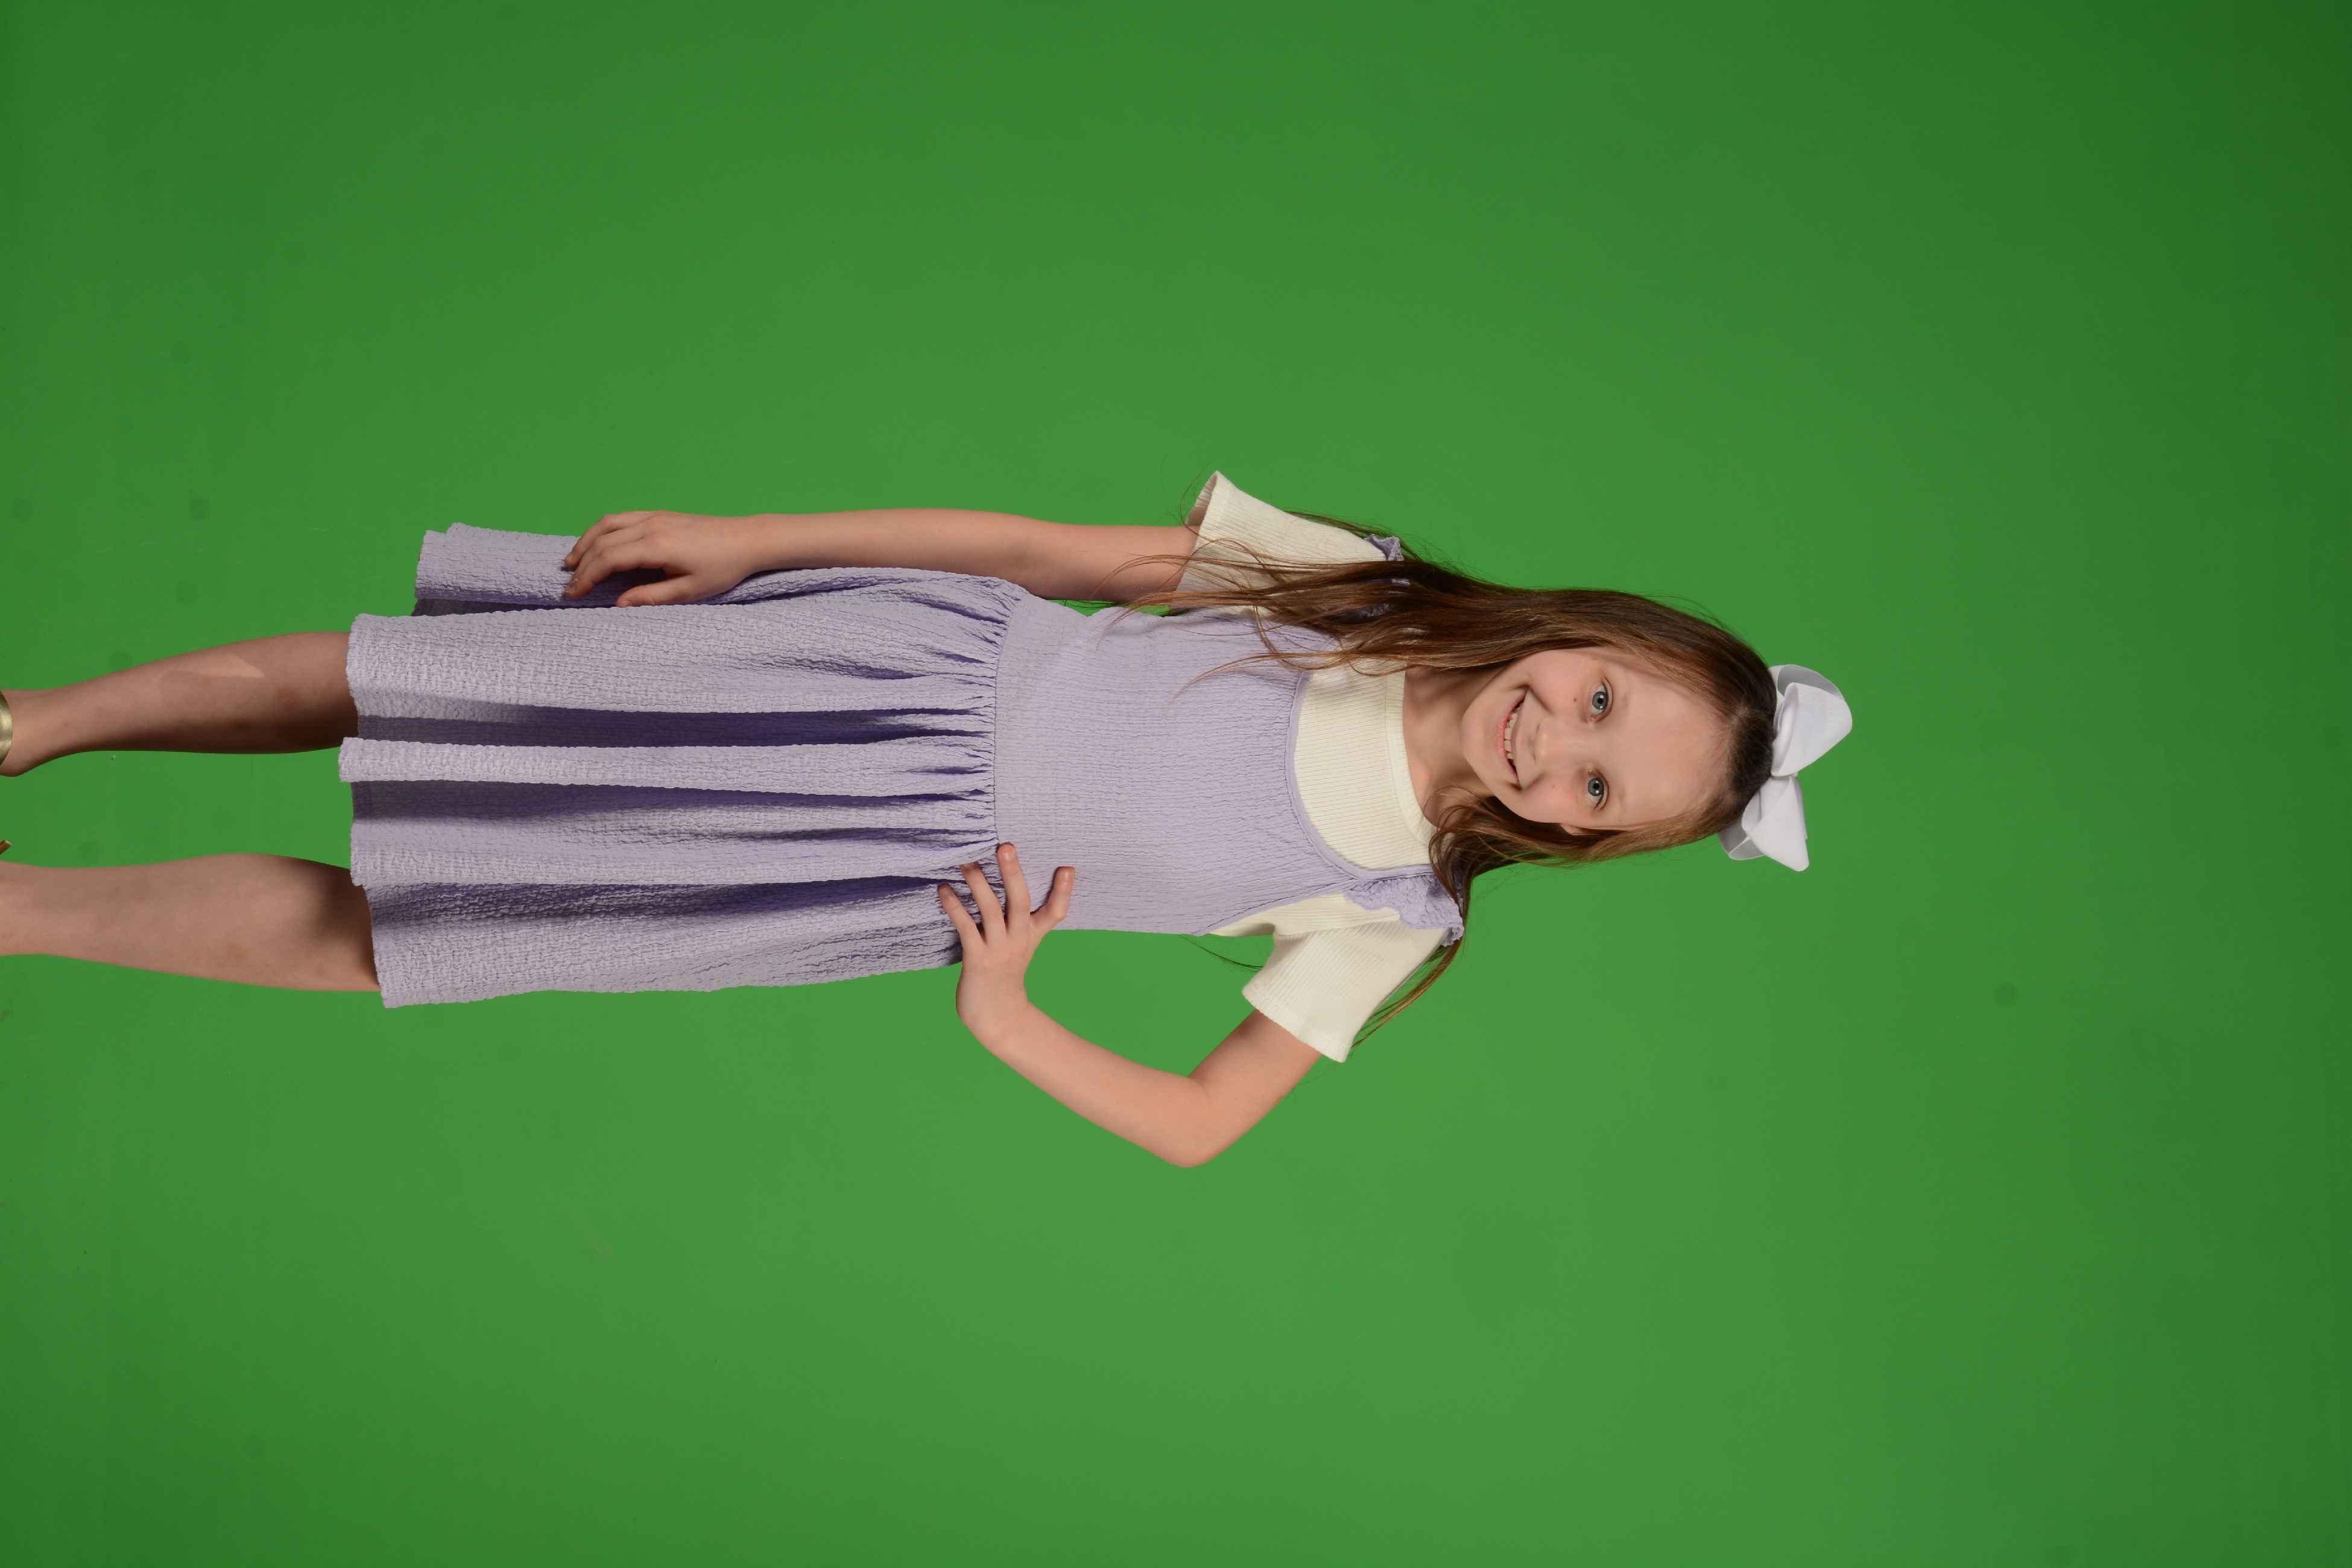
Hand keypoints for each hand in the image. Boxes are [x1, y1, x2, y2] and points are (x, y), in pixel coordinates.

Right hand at [562, 510, 782, 605]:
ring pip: (607, 524)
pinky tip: (596, 543)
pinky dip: (601, 530)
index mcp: (657, 546)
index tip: (573, 594)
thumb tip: (618, 604)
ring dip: (585, 542)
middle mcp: (650, 526)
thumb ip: (651, 597)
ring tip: (571, 562)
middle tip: (568, 586)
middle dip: (580, 565)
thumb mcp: (690, 591)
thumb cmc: (723, 568)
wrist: (747, 540)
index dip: (586, 578)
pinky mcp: (659, 514)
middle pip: (602, 542)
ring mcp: (654, 516)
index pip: (608, 560)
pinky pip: (621, 518)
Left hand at [938, 844, 1072, 1041]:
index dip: (1063, 891)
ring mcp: (998, 950)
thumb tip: (1012, 884)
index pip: (1056, 912)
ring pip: (991, 911)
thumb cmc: (1004, 973)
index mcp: (1032, 935)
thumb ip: (1021, 918)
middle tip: (1005, 846)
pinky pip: (966, 929)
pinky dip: (955, 908)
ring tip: (966, 862)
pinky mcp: (977, 960)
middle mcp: (1019, 940)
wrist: (996, 1016)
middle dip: (1013, 872)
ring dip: (979, 884)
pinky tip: (944, 891)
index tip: (1067, 867)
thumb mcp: (1021, 944)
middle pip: (1020, 901)